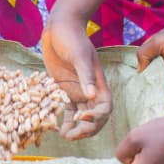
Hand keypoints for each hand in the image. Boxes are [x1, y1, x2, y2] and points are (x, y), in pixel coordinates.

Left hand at [40, 15, 111, 140]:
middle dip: (87, 129)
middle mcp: (90, 90)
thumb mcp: (79, 55)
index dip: (97, 118)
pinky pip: (68, 110)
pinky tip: (59, 128)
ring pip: (82, 117)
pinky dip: (66, 120)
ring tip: (66, 136)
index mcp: (99, 82)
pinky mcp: (64, 89)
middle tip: (72, 135)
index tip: (81, 118)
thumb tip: (92, 95)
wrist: (59, 27)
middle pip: (95, 117)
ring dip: (76, 128)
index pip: (105, 108)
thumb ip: (85, 75)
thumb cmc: (72, 38)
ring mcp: (78, 91)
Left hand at [116, 115, 163, 163]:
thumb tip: (124, 160)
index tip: (132, 150)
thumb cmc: (163, 133)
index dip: (127, 160)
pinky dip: (157, 161)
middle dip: (136, 161)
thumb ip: (122, 151)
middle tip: (142, 147)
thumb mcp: (135, 136)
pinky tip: (163, 150)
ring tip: (154, 147)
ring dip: (147, 161)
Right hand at [137, 25, 163, 91]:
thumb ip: (143, 54)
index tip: (137, 76)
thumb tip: (138, 71)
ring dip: (161, 81)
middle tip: (152, 78)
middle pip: (149, 74)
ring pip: (159, 83)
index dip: (139, 68)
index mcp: (154, 49)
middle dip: (150, 78)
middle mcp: (161, 61)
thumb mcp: (157, 42)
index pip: (142, 61)